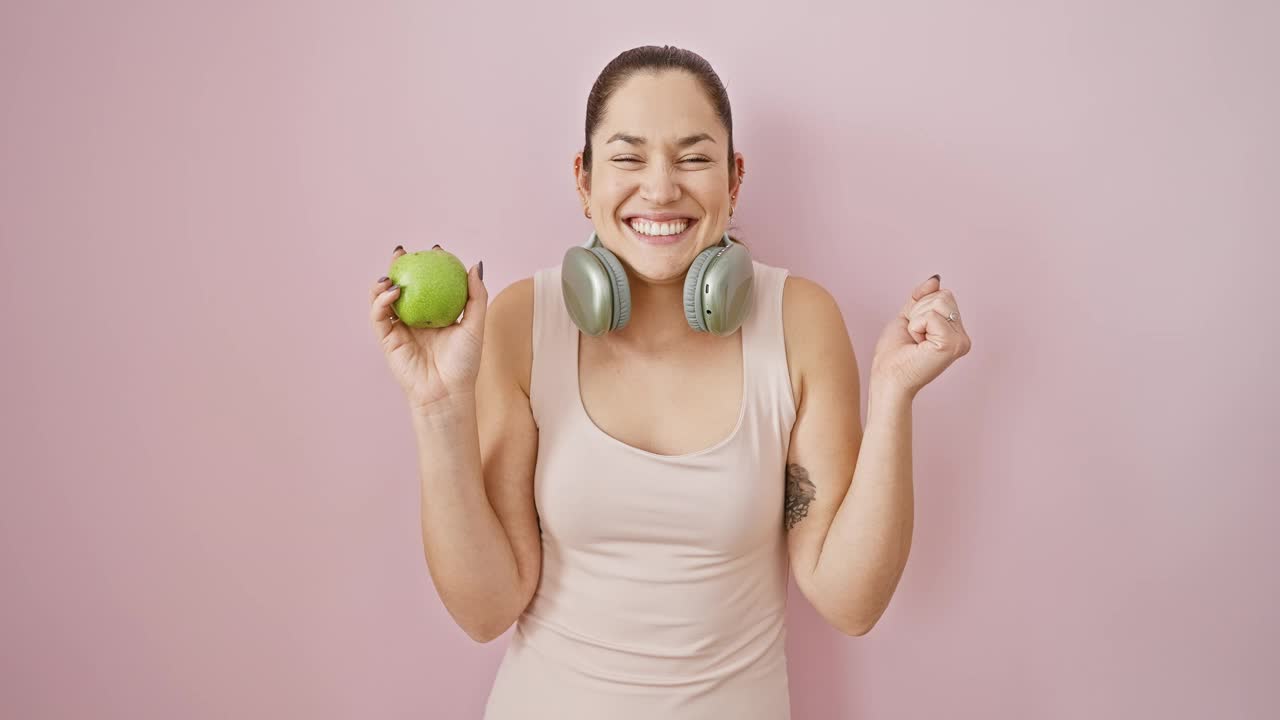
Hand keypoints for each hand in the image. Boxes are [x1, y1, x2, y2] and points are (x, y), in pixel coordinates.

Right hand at [369, 246, 487, 413]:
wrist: (447, 392)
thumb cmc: (465, 363)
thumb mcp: (475, 326)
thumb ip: (476, 296)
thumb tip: (474, 266)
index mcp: (435, 314)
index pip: (429, 284)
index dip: (428, 266)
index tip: (434, 250)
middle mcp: (416, 319)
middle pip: (403, 287)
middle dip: (398, 267)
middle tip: (402, 252)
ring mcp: (400, 329)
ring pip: (384, 299)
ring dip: (383, 283)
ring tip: (391, 273)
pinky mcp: (387, 340)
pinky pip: (379, 316)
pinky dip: (381, 302)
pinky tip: (391, 291)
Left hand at [870, 274, 971, 396]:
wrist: (888, 377)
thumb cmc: (895, 354)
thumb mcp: (908, 318)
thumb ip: (922, 299)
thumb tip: (935, 280)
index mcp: (956, 331)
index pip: (943, 295)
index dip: (920, 307)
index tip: (916, 330)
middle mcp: (963, 337)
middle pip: (943, 296)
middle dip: (919, 311)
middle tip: (915, 337)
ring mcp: (960, 341)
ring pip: (938, 302)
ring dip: (917, 320)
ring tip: (916, 341)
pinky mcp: (952, 344)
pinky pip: (931, 315)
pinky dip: (916, 326)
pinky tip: (918, 345)